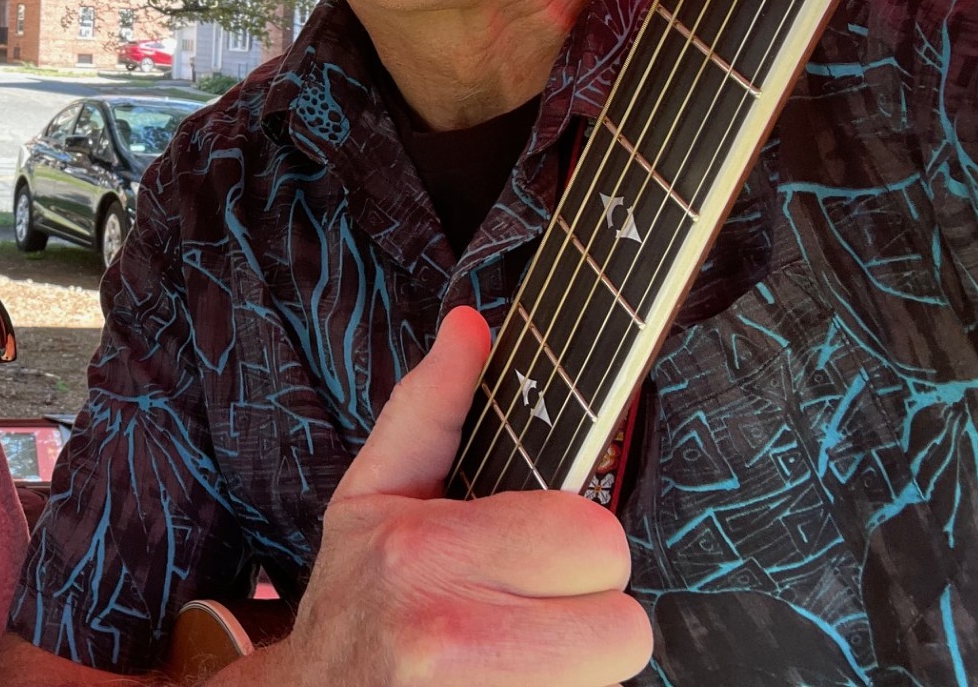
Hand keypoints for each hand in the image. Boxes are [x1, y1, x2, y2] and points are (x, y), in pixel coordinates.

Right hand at [242, 307, 651, 685]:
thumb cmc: (354, 598)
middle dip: (586, 613)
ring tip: (520, 651)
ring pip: (614, 675)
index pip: (596, 539)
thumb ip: (430, 408)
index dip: (572, 543)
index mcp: (426, 551)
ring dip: (578, 664)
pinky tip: (513, 681)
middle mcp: (452, 636)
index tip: (530, 549)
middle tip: (530, 608)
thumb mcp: (372, 493)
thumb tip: (473, 326)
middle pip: (624, 625)